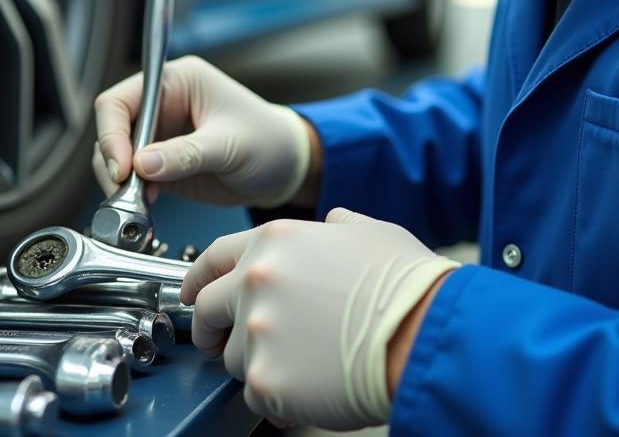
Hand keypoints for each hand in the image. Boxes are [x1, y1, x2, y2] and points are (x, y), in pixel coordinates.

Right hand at [93, 55, 315, 207]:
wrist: (286, 168)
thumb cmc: (268, 141)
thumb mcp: (229, 146)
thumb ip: (186, 154)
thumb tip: (143, 165)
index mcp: (178, 82)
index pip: (121, 100)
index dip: (112, 133)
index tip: (122, 167)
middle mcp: (163, 105)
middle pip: (113, 129)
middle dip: (112, 162)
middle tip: (126, 192)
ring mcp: (161, 136)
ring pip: (118, 157)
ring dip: (120, 183)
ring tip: (139, 203)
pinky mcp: (162, 164)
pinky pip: (133, 179)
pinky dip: (131, 195)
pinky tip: (145, 208)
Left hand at [180, 208, 458, 429]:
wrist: (424, 332)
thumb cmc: (405, 284)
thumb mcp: (368, 232)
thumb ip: (336, 227)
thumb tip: (333, 224)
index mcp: (274, 240)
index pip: (213, 257)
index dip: (200, 279)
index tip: (195, 294)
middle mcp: (256, 279)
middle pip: (208, 309)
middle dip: (213, 327)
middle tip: (226, 340)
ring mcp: (257, 331)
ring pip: (232, 356)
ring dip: (256, 361)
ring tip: (300, 360)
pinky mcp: (265, 379)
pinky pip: (254, 393)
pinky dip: (276, 395)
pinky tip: (309, 383)